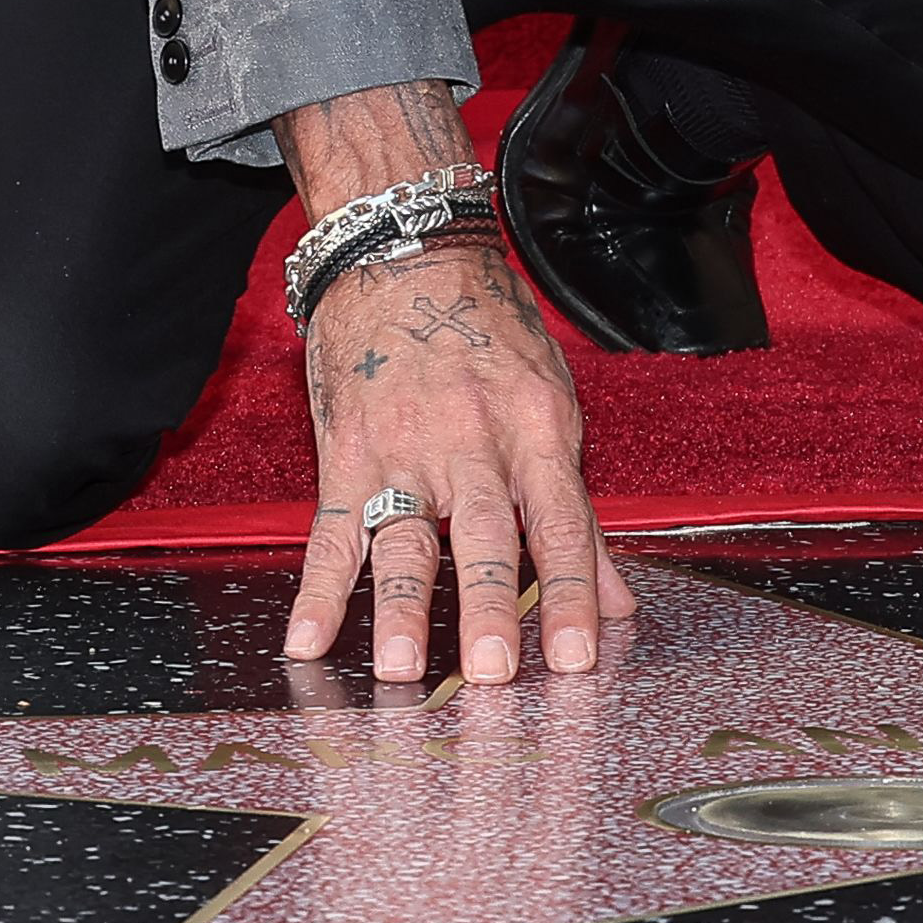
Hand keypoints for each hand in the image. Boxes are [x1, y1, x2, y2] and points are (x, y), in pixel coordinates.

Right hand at [275, 84, 627, 684]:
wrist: (408, 249)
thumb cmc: (489, 331)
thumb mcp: (551, 404)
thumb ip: (578, 511)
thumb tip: (617, 603)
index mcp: (535, 429)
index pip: (561, 524)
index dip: (571, 593)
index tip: (575, 658)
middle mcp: (473, 440)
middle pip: (483, 535)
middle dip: (487, 606)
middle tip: (488, 673)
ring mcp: (404, 444)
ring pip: (404, 535)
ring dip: (399, 606)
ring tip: (398, 669)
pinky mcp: (347, 447)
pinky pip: (331, 527)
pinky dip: (316, 588)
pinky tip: (305, 638)